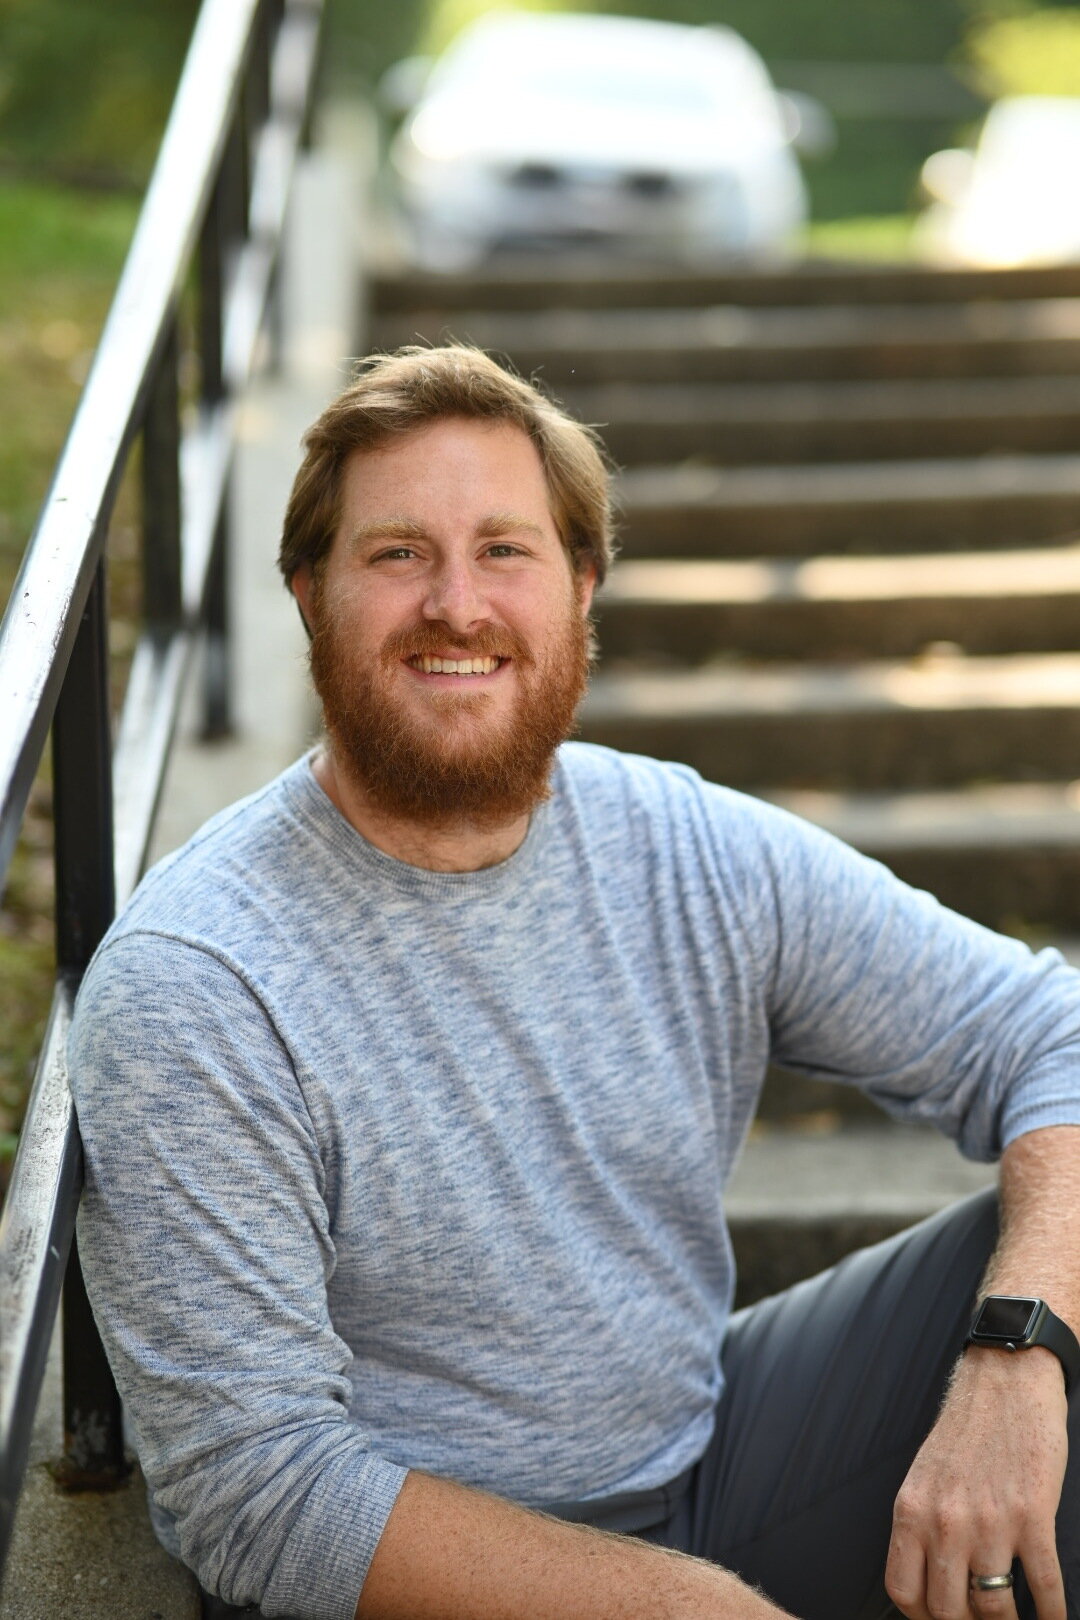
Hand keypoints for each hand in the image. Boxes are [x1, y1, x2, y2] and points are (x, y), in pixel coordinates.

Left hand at [884, 1347, 1067, 1619]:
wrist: (1005, 1380)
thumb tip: (932, 1580)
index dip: (923, 1618)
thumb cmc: (968, 1431)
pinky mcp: (1033, 1516)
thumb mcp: (925, 1477)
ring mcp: (989, 1521)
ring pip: (994, 1610)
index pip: (903, 1591)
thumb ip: (922, 1526)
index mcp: (911, 1510)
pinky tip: (1054, 1619)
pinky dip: (1052, 1614)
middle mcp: (945, 1521)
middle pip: (947, 1611)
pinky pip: (1043, 1588)